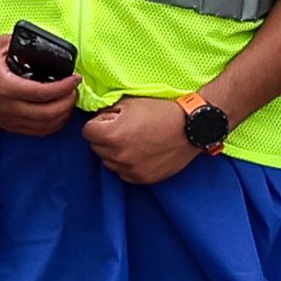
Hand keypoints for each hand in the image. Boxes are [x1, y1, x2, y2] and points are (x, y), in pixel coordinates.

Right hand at [0, 39, 78, 137]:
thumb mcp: (0, 46)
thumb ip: (23, 45)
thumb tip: (45, 48)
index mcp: (7, 87)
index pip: (43, 92)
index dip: (64, 87)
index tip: (75, 78)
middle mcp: (9, 107)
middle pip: (48, 113)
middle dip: (67, 102)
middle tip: (74, 90)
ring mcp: (9, 120)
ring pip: (44, 126)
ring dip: (62, 115)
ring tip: (68, 101)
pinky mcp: (10, 126)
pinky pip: (36, 132)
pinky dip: (52, 125)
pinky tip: (58, 114)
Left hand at [83, 94, 200, 186]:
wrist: (192, 127)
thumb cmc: (161, 110)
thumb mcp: (129, 102)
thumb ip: (107, 110)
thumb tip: (96, 117)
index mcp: (112, 135)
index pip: (87, 131)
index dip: (99, 123)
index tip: (112, 119)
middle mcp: (118, 156)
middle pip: (96, 147)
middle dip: (105, 137)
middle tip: (126, 128)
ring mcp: (130, 169)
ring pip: (109, 162)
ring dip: (115, 152)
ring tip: (135, 140)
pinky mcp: (142, 179)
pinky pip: (123, 172)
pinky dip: (127, 163)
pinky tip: (142, 152)